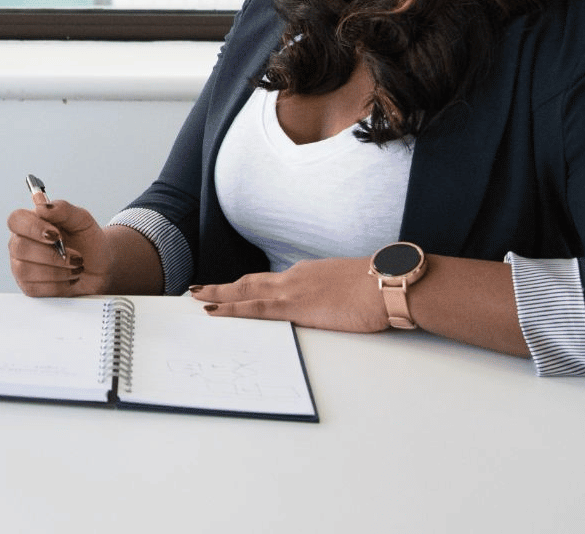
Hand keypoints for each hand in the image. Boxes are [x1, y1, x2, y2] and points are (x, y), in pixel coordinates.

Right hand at [6, 195, 113, 296]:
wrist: (101, 266)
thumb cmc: (88, 241)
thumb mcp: (82, 220)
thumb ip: (63, 209)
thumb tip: (41, 206)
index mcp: (30, 223)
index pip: (16, 220)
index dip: (32, 228)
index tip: (56, 235)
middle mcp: (21, 244)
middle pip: (19, 248)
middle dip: (51, 255)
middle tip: (76, 256)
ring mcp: (22, 266)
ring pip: (25, 270)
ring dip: (57, 271)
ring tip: (76, 267)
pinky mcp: (29, 287)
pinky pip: (35, 288)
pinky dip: (58, 285)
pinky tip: (69, 279)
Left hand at [190, 257, 387, 332]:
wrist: (388, 283)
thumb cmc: (379, 288)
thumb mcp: (350, 290)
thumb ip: (334, 295)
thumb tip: (333, 304)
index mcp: (307, 274)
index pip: (270, 282)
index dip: (248, 286)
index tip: (233, 289)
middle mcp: (294, 278)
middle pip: (249, 282)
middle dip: (223, 287)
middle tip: (198, 289)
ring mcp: (292, 291)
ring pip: (244, 291)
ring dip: (218, 295)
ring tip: (196, 297)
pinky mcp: (295, 307)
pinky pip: (253, 308)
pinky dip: (230, 308)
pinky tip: (213, 311)